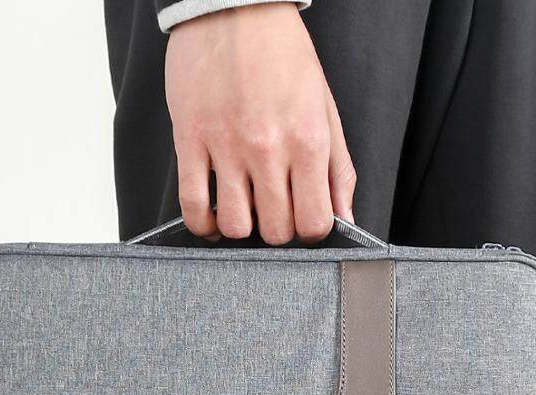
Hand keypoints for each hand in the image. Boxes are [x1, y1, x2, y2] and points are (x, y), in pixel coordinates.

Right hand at [165, 2, 355, 243]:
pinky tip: (211, 218)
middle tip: (273, 211)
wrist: (235, 7)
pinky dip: (202, 224)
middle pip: (275, 231)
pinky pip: (193, 205)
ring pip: (235, 226)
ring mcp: (226, 145)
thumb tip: (346, 218)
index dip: (311, 231)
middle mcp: (268, 147)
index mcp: (307, 140)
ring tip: (244, 210)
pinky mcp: (190, 139)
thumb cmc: (282, 56)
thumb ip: (338, 170)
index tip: (303, 220)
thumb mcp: (325, 109)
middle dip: (278, 230)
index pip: (314, 222)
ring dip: (240, 229)